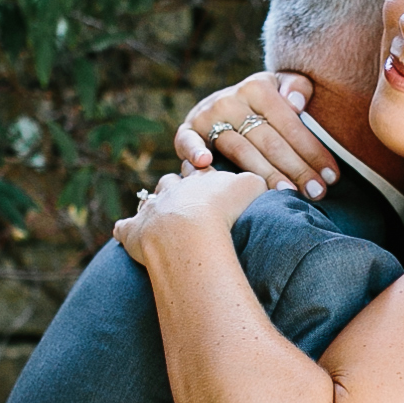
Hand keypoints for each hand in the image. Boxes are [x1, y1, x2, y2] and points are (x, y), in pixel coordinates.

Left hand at [114, 166, 268, 268]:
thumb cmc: (224, 209)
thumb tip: (279, 182)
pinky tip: (123, 233)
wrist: (190, 229)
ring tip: (158, 216)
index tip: (204, 171)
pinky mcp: (133, 231)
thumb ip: (259, 181)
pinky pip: (124, 228)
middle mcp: (173, 190)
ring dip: (152, 206)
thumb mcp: (252, 188)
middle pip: (171, 182)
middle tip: (182, 197)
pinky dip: (125, 230)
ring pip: (148, 201)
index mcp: (200, 178)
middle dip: (175, 187)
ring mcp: (151, 209)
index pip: (200, 169)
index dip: (202, 170)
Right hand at [176, 71, 332, 197]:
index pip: (291, 125)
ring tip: (286, 193)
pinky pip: (188, 142)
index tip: (332, 177)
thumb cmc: (263, 105)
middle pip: (269, 141)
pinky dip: (193, 151)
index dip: (314, 151)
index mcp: (257, 87)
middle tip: (317, 193)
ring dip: (264, 173)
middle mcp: (230, 99)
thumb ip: (297, 87)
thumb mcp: (282, 87)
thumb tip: (296, 104)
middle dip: (296, 169)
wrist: (221, 103)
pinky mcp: (186, 131)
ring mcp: (207, 115)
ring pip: (240, 150)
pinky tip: (204, 164)